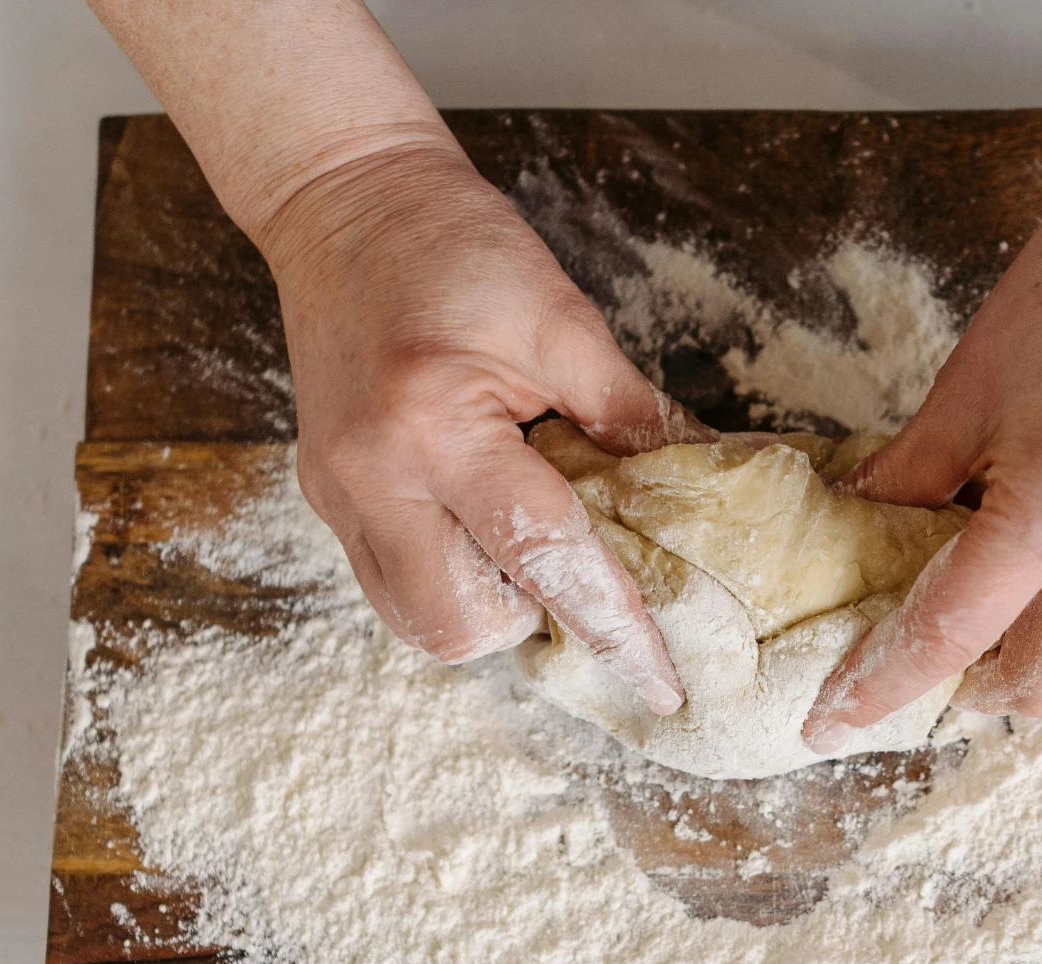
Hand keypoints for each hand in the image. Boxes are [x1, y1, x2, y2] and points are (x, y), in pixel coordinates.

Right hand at [261, 139, 704, 712]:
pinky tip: (481, 531)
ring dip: (488, 610)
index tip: (661, 684)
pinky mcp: (325, 498)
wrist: (343, 201)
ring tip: (523, 548)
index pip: (542, 555)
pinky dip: (450, 581)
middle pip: (461, 625)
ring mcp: (338, 495)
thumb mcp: (561, 320)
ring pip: (418, 623)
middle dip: (533, 623)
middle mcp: (374, 478)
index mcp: (436, 428)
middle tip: (575, 570)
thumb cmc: (452, 246)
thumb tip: (716, 481)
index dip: (612, 626)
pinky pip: (390, 586)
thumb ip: (632, 414)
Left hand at [801, 144, 1041, 751]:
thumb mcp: (968, 385)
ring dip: (1035, 663)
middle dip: (971, 696)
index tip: (830, 721)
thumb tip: (857, 528)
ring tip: (986, 623)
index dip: (881, 687)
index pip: (949, 638)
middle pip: (1040, 689)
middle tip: (919, 664)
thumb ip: (909, 476)